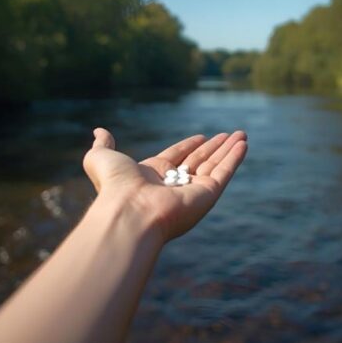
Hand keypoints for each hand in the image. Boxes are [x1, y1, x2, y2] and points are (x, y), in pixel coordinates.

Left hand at [82, 128, 247, 241]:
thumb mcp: (101, 158)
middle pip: (199, 161)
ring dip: (229, 149)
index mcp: (152, 176)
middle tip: (229, 134)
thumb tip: (98, 132)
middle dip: (214, 147)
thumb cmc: (114, 186)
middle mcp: (174, 185)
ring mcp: (192, 191)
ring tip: (242, 134)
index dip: (189, 146)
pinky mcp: (207, 195)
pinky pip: (224, 173)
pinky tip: (243, 144)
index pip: (176, 157)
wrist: (129, 211)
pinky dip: (234, 159)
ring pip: (215, 165)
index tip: (202, 136)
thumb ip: (103, 144)